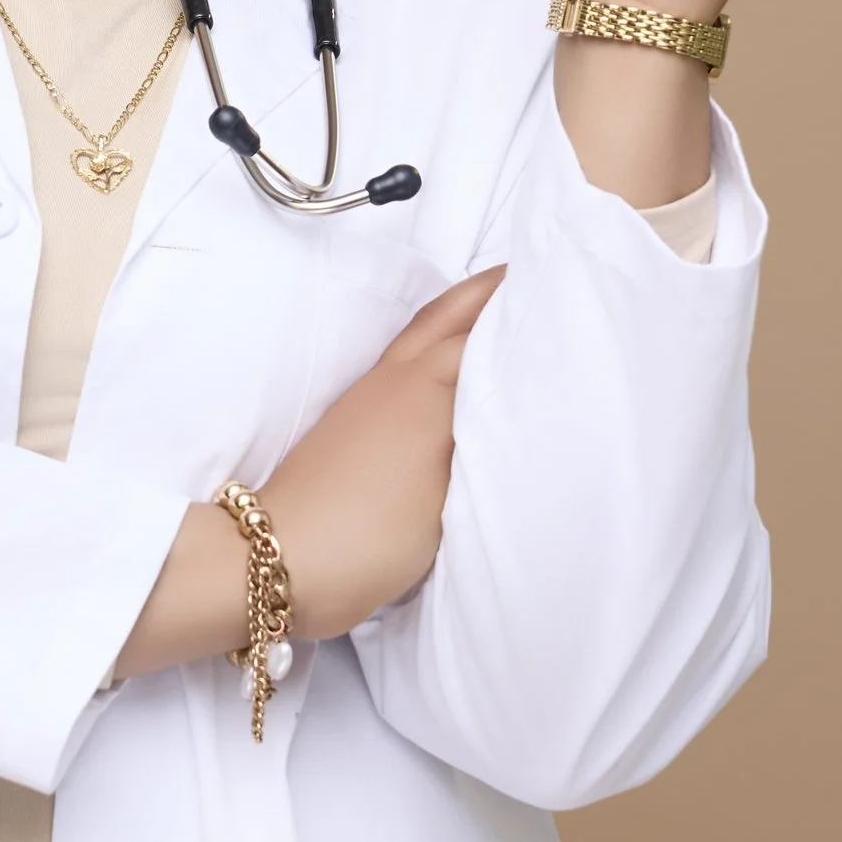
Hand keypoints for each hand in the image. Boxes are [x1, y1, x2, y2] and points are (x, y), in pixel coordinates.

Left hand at [113, 270, 505, 678]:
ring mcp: (369, 399)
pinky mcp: (354, 426)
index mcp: (426, 384)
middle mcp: (397, 377)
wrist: (276, 561)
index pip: (486, 328)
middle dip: (491, 292)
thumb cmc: (369, 530)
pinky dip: (443, 351)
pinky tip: (459, 376)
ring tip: (507, 318)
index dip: (525, 307)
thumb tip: (514, 400)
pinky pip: (411, 365)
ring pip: (426, 336)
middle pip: (449, 314)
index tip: (565, 288)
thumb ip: (485, 435)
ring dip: (464, 317)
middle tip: (535, 280)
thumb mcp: (447, 489)